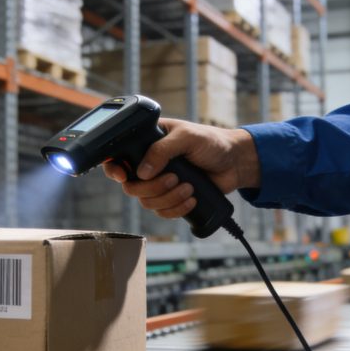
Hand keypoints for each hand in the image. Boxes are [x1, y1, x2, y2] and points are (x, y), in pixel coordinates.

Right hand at [102, 119, 260, 218]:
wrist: (234, 163)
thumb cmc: (211, 142)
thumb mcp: (187, 137)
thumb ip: (162, 150)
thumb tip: (142, 172)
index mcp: (147, 142)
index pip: (118, 157)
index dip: (114, 170)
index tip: (125, 176)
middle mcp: (149, 164)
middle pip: (132, 187)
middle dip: (153, 188)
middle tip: (174, 179)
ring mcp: (160, 183)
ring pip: (147, 202)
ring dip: (169, 199)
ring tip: (189, 187)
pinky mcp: (172, 198)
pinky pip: (163, 212)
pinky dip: (176, 209)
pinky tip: (192, 199)